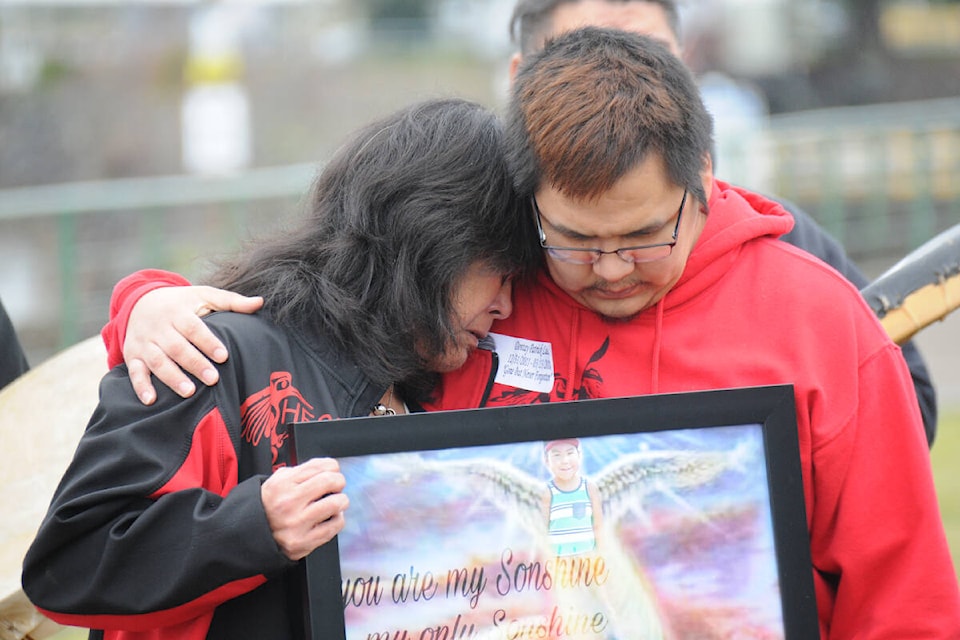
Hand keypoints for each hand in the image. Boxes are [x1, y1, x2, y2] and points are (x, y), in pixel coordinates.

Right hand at [124, 285, 262, 403]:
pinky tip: (151, 400)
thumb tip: (260, 302)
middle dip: (195, 364)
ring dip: (172, 378)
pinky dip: (141, 386)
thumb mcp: (204, 296)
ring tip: (189, 392)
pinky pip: (135, 372)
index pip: (194, 328)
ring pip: (157, 361)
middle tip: (213, 379)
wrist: (140, 301)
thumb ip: (231, 301)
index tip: (223, 356)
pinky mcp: (133, 355)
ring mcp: (144, 343)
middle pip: (177, 347)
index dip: (208, 342)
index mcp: (178, 312)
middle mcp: (159, 327)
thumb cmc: (181, 302)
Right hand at [261, 458, 348, 560]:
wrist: (252, 533)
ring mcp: (297, 523)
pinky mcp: (305, 541)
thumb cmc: (270, 505)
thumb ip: (302, 471)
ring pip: (336, 503)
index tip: (333, 472)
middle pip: (331, 481)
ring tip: (335, 502)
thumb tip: (329, 467)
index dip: (333, 468)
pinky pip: (335, 526)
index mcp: (283, 484)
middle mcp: (289, 502)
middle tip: (336, 486)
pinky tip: (330, 517)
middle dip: (339, 482)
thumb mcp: (278, 480)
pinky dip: (338, 519)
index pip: (320, 466)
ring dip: (341, 501)